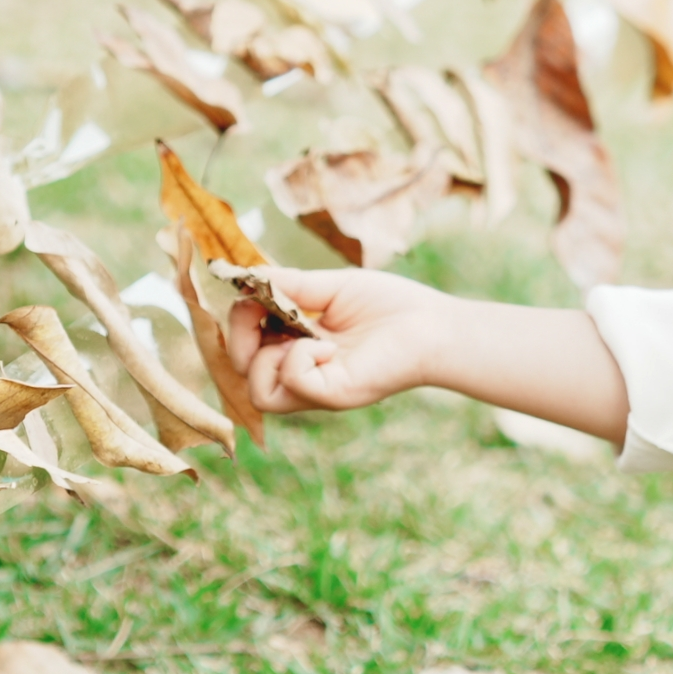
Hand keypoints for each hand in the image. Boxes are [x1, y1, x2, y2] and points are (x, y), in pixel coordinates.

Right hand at [223, 267, 452, 413]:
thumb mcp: (329, 288)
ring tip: (300, 334)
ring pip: (259, 394)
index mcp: (298, 348)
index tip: (253, 293)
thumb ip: (288, 286)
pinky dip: (299, 357)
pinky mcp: (334, 395)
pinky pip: (293, 382)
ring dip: (265, 356)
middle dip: (239, 337)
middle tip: (261, 312)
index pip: (245, 348)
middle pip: (242, 374)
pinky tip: (328, 344)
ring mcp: (317, 388)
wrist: (434, 325)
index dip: (238, 320)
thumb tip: (246, 278)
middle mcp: (303, 373)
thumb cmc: (390, 306)